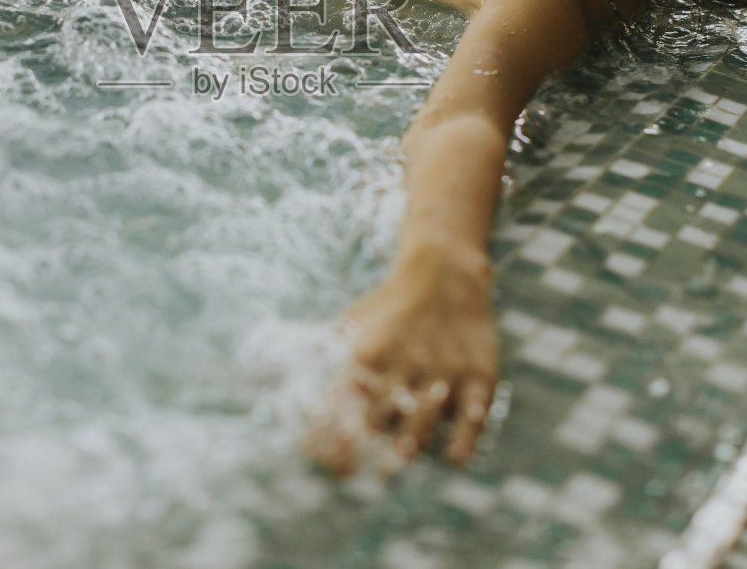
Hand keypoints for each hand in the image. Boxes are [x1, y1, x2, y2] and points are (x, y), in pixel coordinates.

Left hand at [305, 242, 498, 475]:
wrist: (447, 272)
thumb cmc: (390, 306)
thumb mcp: (351, 322)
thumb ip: (317, 352)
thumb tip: (268, 368)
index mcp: (369, 351)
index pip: (342, 399)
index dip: (328, 433)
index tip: (318, 461)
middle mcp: (405, 361)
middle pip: (380, 412)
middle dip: (362, 444)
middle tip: (350, 474)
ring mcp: (444, 369)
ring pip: (424, 415)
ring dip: (408, 443)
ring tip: (394, 464)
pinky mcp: (479, 374)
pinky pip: (473, 411)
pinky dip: (463, 436)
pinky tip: (454, 456)